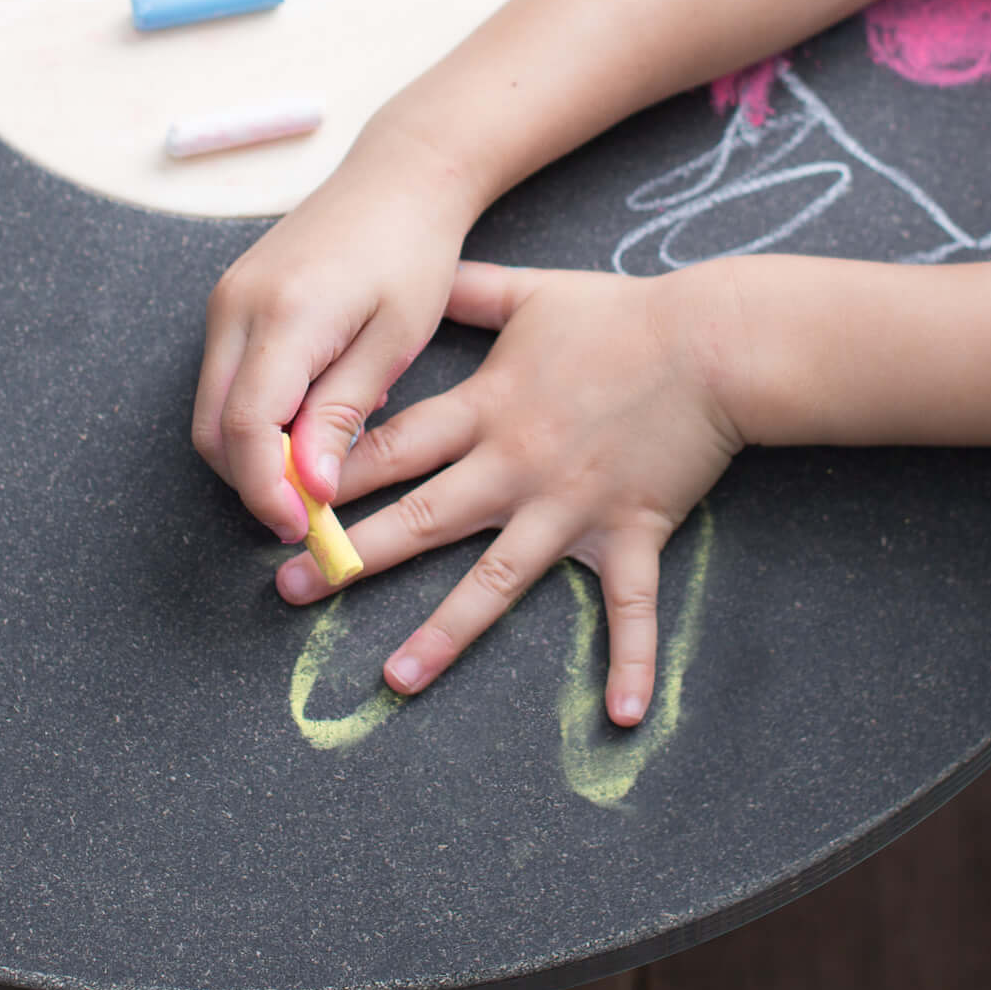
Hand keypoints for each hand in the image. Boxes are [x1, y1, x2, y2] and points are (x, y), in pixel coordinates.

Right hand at [191, 133, 483, 544]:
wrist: (399, 176)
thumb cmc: (413, 252)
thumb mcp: (395, 340)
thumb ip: (344, 412)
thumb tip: (311, 486)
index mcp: (284, 316)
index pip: (245, 428)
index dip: (267, 491)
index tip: (304, 526)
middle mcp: (237, 306)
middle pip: (212, 428)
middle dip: (253, 482)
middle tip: (311, 511)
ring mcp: (225, 300)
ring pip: (211, 408)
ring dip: (253, 451)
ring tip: (321, 458)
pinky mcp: (230, 299)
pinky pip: (225, 377)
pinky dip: (256, 414)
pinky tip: (312, 411)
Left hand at [277, 260, 743, 725]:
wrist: (714, 342)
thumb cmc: (623, 315)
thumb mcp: (531, 292)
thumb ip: (468, 291)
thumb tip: (420, 274)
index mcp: (487, 409)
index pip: (390, 447)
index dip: (329, 473)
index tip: (276, 500)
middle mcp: (516, 466)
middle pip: (421, 518)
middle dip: (350, 555)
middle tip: (289, 590)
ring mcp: (571, 507)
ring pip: (496, 580)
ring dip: (444, 634)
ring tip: (394, 679)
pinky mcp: (631, 532)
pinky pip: (630, 608)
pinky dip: (630, 661)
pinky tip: (622, 715)